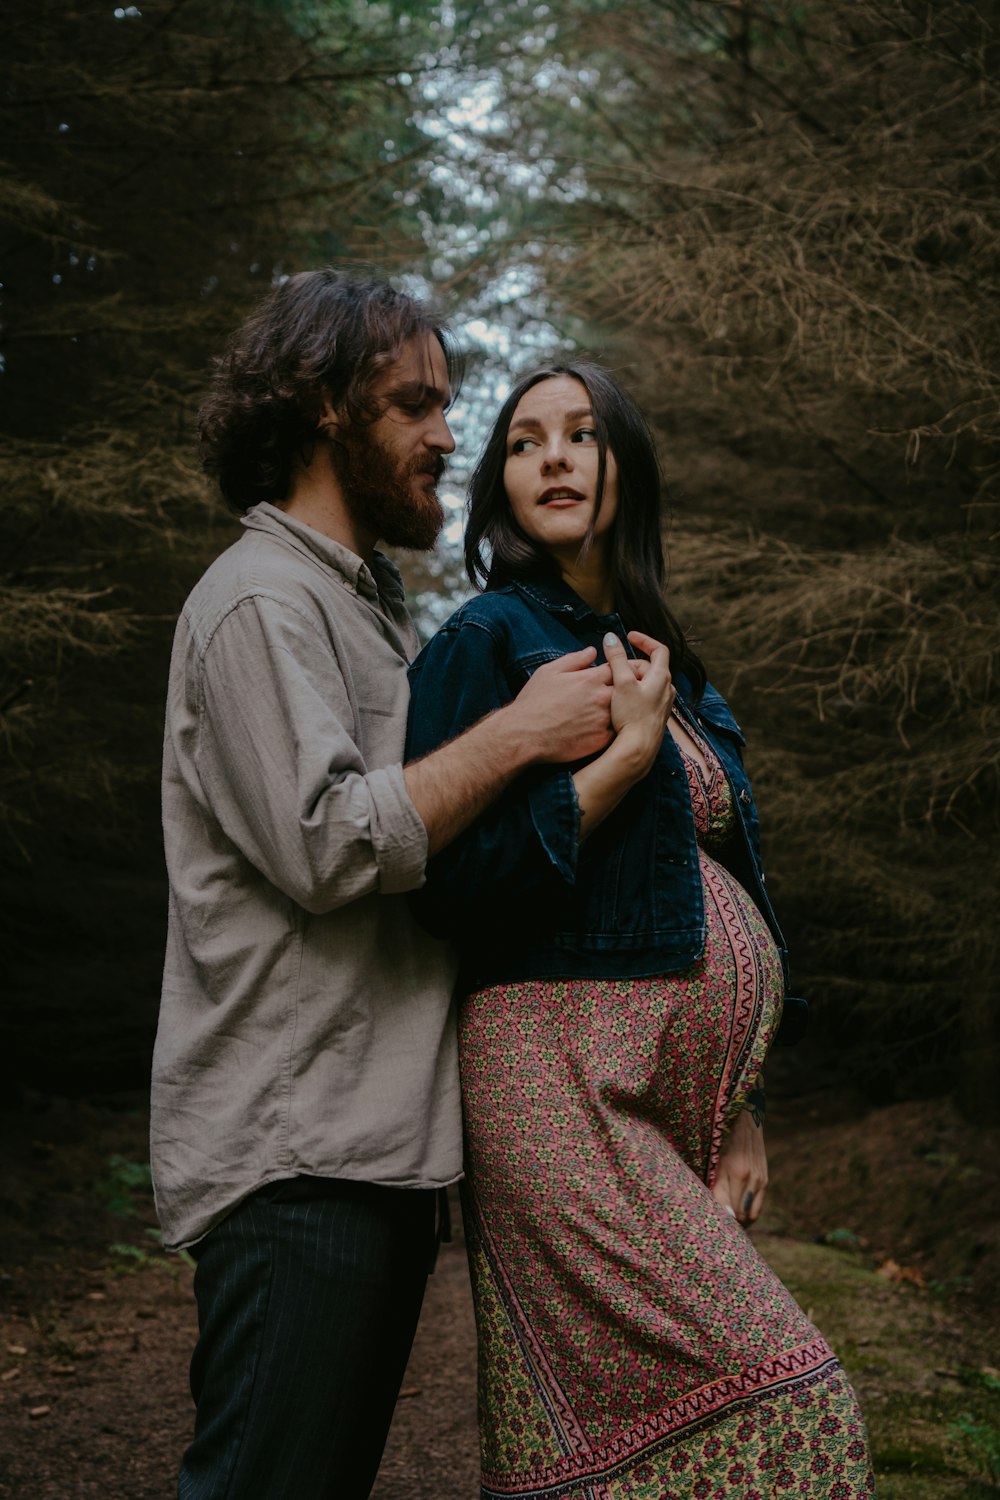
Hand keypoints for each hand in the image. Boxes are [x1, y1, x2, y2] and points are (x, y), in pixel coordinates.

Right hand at [509, 646, 613, 764]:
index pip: (618, 668)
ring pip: (622, 712)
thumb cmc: (534, 702)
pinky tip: (600, 730)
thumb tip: (592, 651)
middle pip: (624, 690)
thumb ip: (574, 660)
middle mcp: (601, 698)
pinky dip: (611, 730)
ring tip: (611, 714)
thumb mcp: (549, 672)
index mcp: (590, 679)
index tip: (613, 676)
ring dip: (619, 711)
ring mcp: (603, 720)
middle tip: (618, 696)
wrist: (524, 735)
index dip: (618, 671)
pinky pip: (615, 732)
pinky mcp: (601, 740)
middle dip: (622, 691)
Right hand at [603, 632, 674, 774]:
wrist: (639, 748)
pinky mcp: (655, 716)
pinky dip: (633, 693)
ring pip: (647, 683)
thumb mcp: (621, 682)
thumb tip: (610, 638)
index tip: (629, 637)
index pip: (659, 649)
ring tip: (615, 685)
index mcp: (662, 677)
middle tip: (613, 669)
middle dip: (631, 664)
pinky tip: (619, 703)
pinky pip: (645, 697)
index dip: (644, 640)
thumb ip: (616, 658)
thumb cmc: (632, 715)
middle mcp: (667, 689)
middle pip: (650, 667)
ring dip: (632, 679)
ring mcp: (663, 704)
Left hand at [711, 1109, 767, 1225]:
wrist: (748, 1126)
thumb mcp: (718, 1165)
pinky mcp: (766, 1180)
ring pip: (755, 1211)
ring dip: (745, 1219)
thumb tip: (722, 1213)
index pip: (736, 1210)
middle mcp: (754, 1179)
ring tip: (731, 1221)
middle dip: (738, 1224)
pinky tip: (740, 1209)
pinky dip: (750, 1209)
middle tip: (726, 1228)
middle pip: (749, 1215)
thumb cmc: (727, 1145)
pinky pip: (759, 1202)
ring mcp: (762, 1180)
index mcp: (740, 1174)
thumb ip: (720, 1190)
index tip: (720, 1227)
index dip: (729, 1222)